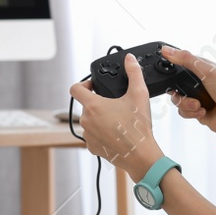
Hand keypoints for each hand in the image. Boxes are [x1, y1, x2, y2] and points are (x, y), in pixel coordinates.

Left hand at [69, 53, 162, 179]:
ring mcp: (87, 135)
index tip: (94, 87)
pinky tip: (116, 133)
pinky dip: (102, 133)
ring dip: (100, 119)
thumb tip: (129, 59)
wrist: (140, 155)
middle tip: (115, 105)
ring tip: (117, 121)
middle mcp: (86, 121)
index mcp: (92, 106)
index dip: (84, 84)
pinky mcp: (92, 148)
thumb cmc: (138, 127)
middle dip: (99, 104)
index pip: (75, 89)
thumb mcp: (139, 95)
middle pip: (86, 106)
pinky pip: (93, 136)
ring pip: (90, 121)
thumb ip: (134, 73)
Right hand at [162, 46, 215, 139]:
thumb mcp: (207, 72)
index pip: (181, 63)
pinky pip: (183, 111)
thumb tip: (167, 50)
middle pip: (175, 84)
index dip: (173, 66)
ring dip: (187, 104)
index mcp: (203, 68)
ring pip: (177, 99)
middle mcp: (199, 82)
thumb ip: (186, 60)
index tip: (167, 71)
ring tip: (198, 106)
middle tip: (187, 93)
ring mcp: (198, 97)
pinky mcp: (196, 110)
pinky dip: (191, 113)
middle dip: (179, 91)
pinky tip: (203, 112)